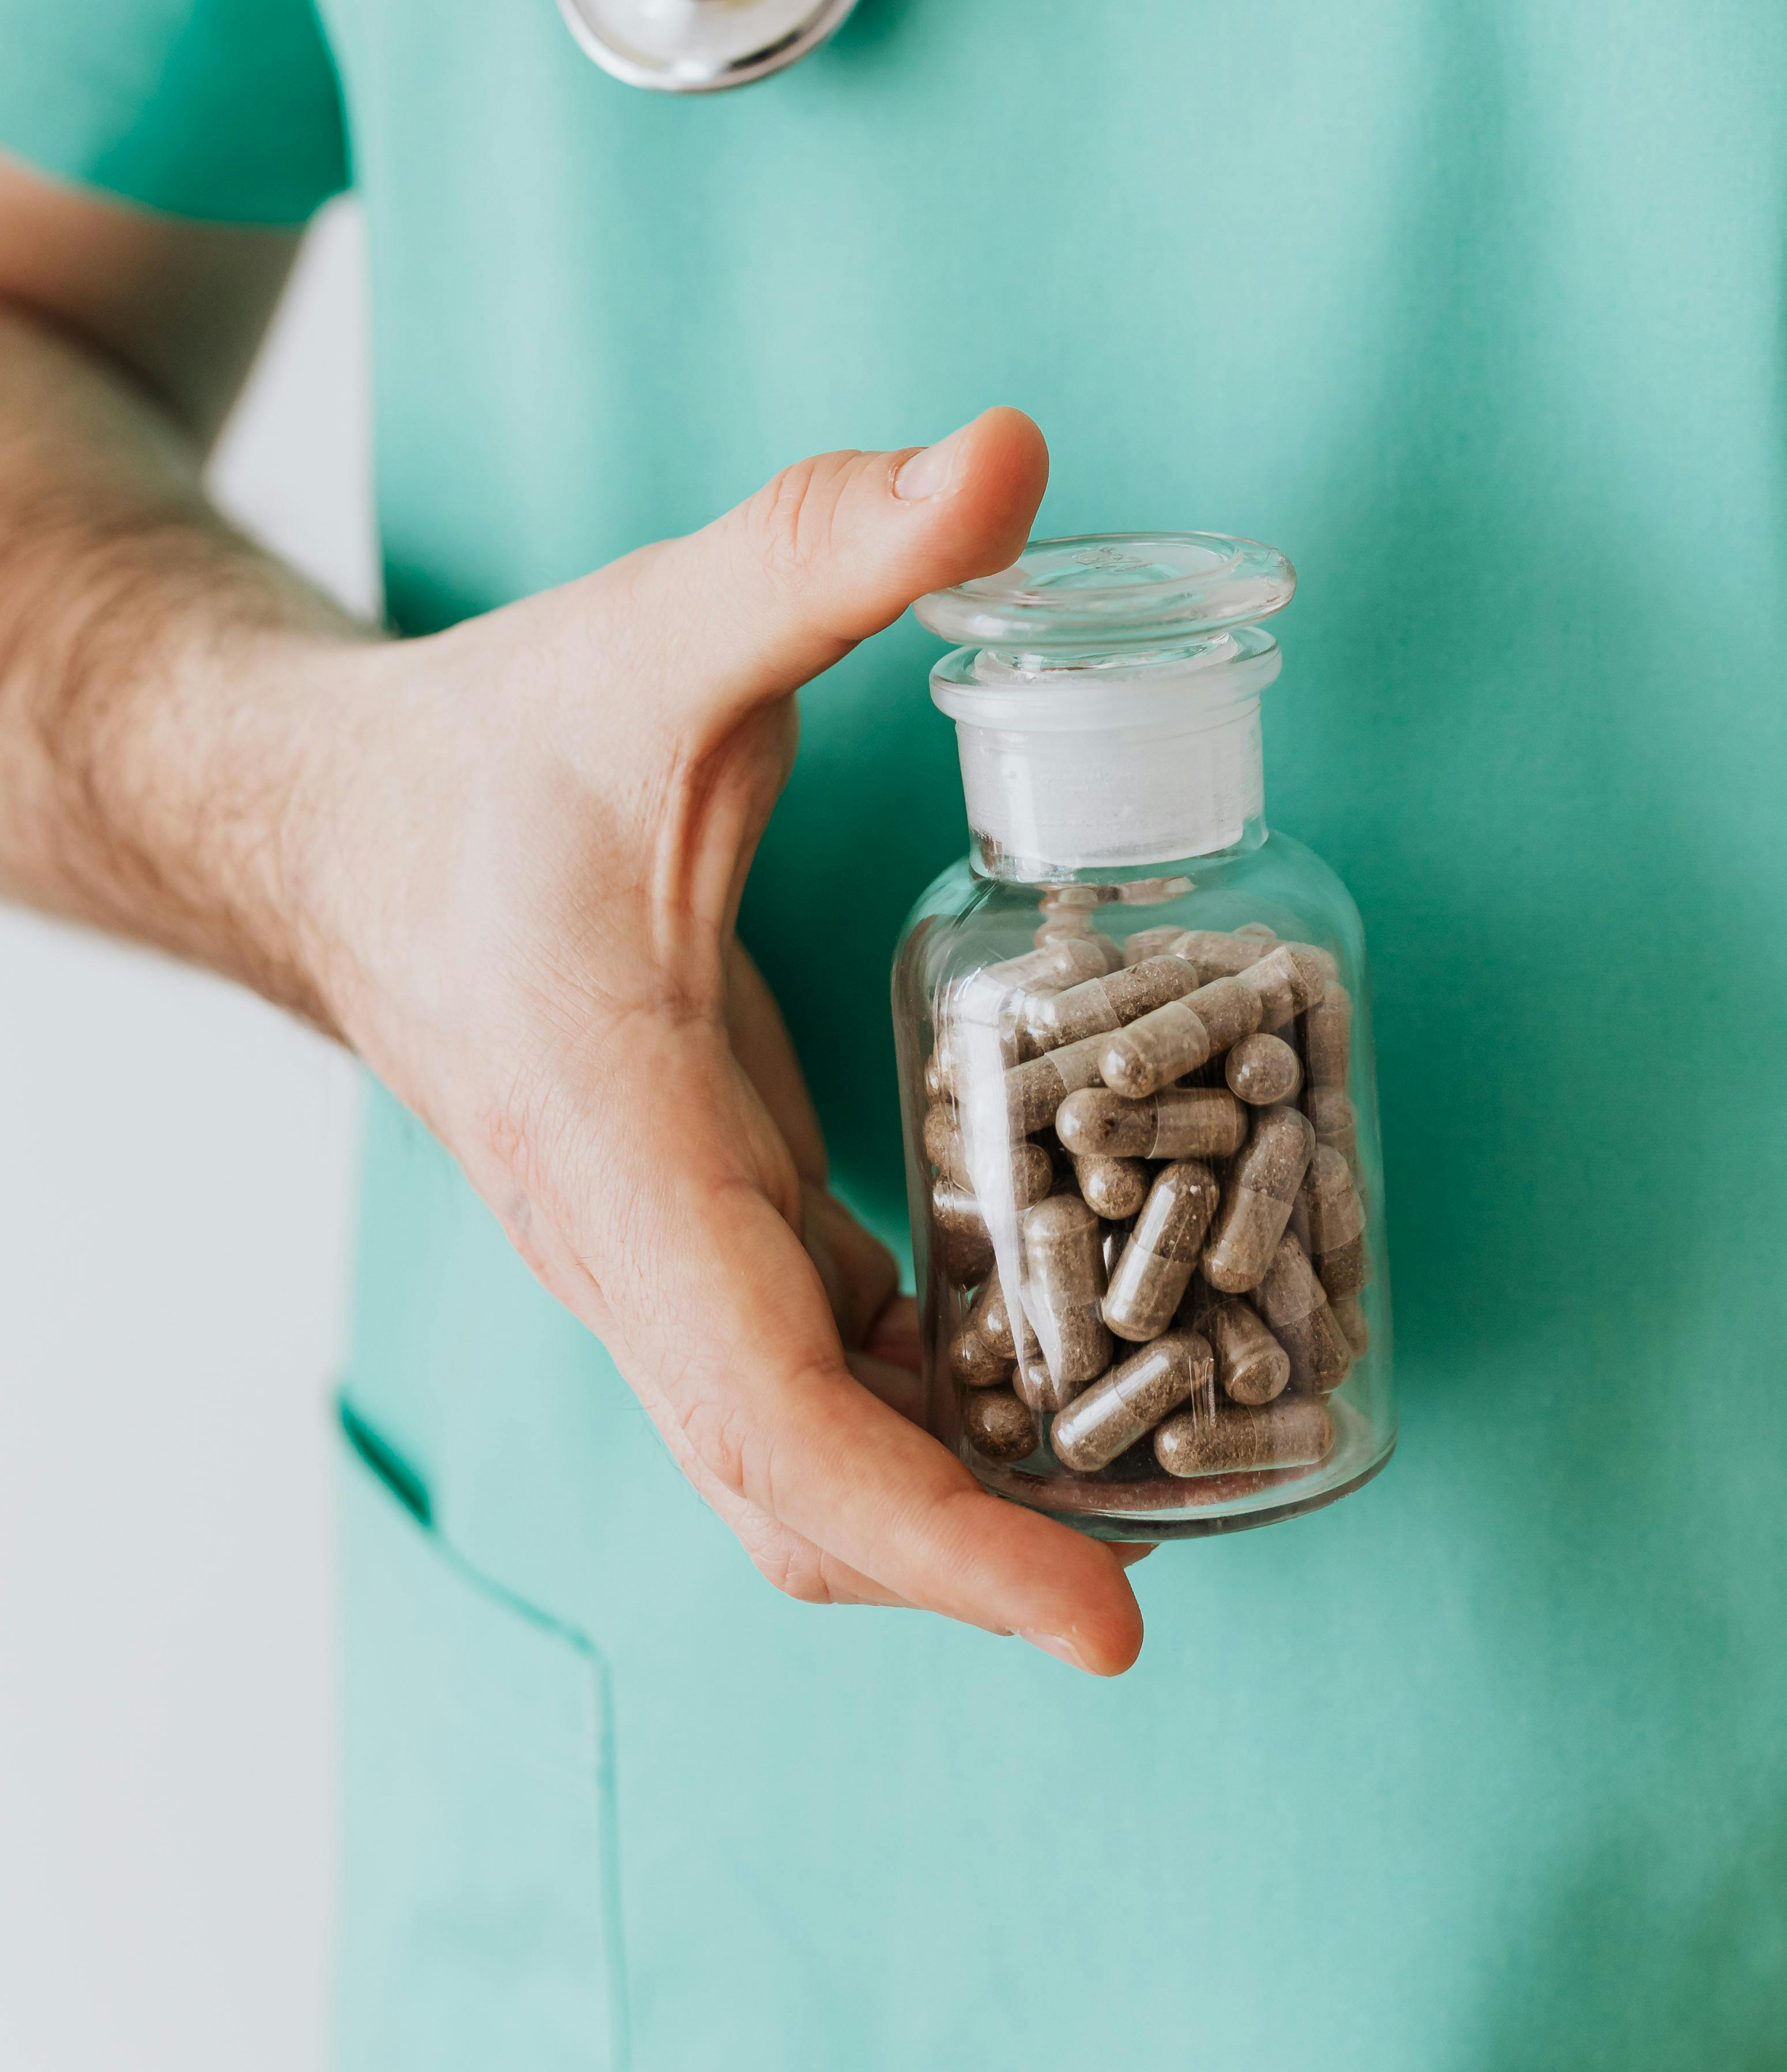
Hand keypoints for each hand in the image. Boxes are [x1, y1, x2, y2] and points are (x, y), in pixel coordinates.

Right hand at [305, 409, 1142, 1672]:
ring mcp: (655, 1253)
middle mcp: (628, 1243)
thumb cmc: (490, 748)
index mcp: (617, 1144)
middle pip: (796, 1486)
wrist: (332, 823)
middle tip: (1170, 1580)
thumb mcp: (656, 633)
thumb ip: (823, 545)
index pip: (779, 1413)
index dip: (947, 1538)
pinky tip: (1057, 1360)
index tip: (1108, 1618)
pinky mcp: (693, 1225)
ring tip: (1164, 1477)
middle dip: (976, 1561)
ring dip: (963, 1494)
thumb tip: (1011, 453)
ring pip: (802, 1449)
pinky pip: (812, 1367)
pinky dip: (932, 1403)